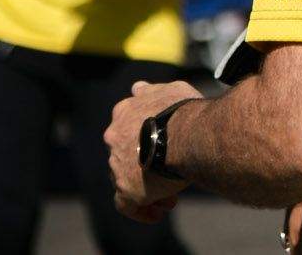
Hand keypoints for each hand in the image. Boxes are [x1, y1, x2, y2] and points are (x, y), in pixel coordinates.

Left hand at [105, 80, 201, 219]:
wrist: (186, 133)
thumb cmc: (184, 110)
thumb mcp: (171, 89)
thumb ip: (152, 91)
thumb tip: (138, 88)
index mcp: (124, 112)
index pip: (128, 128)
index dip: (146, 140)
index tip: (164, 149)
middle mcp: (114, 136)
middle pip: (127, 156)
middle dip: (146, 167)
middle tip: (169, 176)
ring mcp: (117, 163)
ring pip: (128, 180)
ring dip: (148, 187)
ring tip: (172, 197)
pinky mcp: (126, 188)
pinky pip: (126, 205)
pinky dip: (140, 210)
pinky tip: (156, 213)